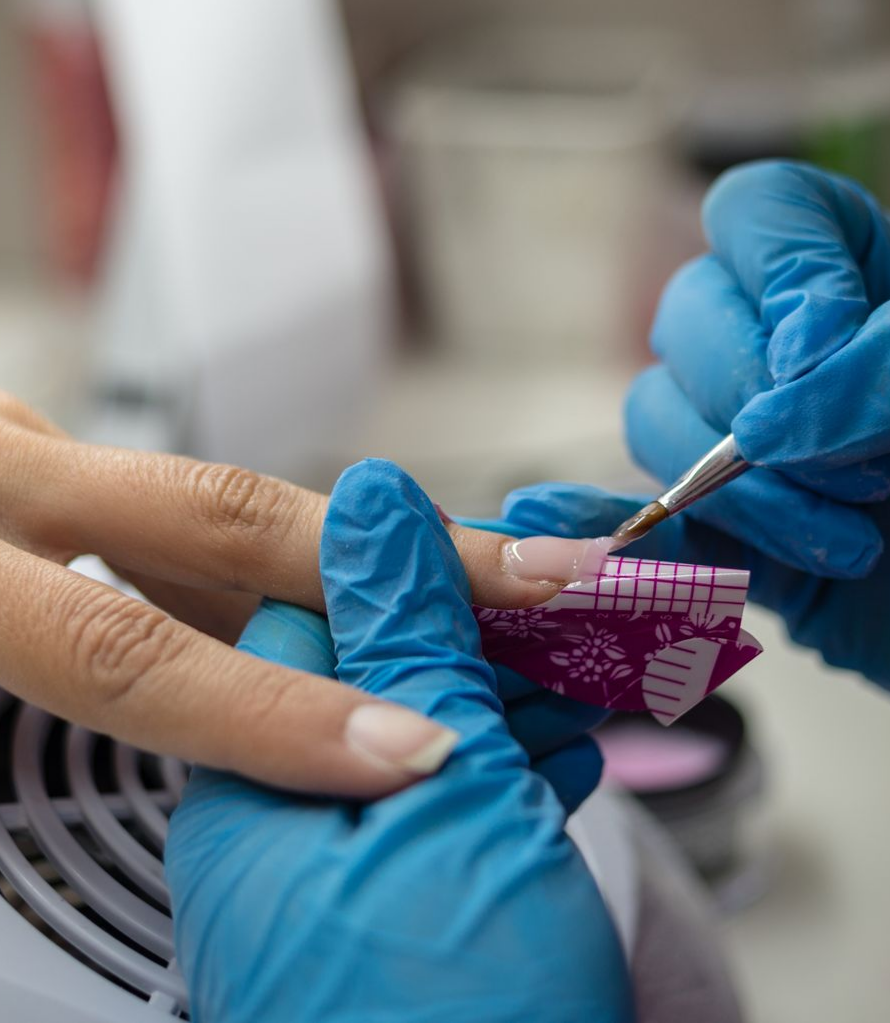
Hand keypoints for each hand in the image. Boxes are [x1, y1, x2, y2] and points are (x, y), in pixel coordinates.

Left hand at [0, 394, 607, 794]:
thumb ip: (53, 659)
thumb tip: (216, 741)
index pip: (128, 648)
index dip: (280, 710)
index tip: (406, 749)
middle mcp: (3, 475)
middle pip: (221, 514)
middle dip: (393, 560)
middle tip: (534, 584)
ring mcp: (21, 448)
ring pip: (209, 499)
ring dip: (345, 554)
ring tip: (477, 581)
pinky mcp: (27, 444)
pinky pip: (165, 503)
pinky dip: (263, 550)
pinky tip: (333, 586)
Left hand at [165, 460, 633, 1022]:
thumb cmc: (458, 1022)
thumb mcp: (448, 800)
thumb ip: (406, 640)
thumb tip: (376, 501)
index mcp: (245, 791)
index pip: (318, 616)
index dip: (426, 575)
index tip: (518, 555)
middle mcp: (266, 829)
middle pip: (372, 671)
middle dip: (481, 638)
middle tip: (573, 616)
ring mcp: (322, 873)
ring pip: (415, 735)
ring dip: (506, 701)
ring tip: (587, 681)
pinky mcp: (380, 907)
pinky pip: (434, 804)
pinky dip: (503, 772)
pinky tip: (557, 755)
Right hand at [616, 161, 889, 717]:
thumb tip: (772, 418)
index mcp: (870, 280)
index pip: (763, 215)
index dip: (777, 270)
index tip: (827, 345)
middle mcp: (796, 353)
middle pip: (690, 315)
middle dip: (756, 393)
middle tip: (867, 462)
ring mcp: (758, 449)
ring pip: (656, 415)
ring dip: (736, 480)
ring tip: (851, 532)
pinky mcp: (742, 544)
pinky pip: (654, 521)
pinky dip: (657, 534)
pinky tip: (706, 550)